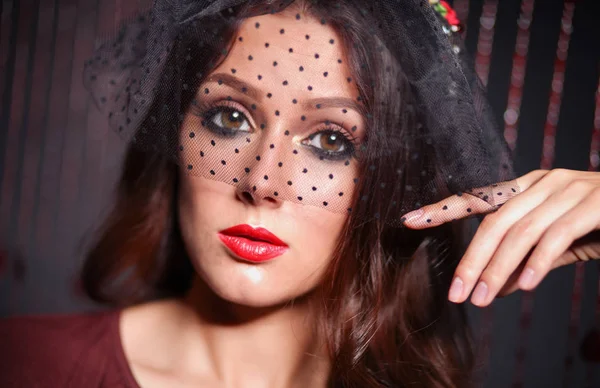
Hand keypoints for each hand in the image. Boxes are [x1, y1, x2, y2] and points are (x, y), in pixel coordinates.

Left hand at [400, 169, 599, 306]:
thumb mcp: (560, 241)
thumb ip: (528, 258)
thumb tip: (499, 284)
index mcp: (528, 187)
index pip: (477, 199)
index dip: (442, 209)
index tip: (409, 220)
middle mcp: (543, 182)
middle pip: (495, 222)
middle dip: (473, 260)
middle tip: (458, 293)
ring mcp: (569, 188)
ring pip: (521, 230)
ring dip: (499, 268)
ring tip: (484, 298)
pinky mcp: (594, 202)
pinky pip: (557, 235)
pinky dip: (538, 261)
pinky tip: (526, 284)